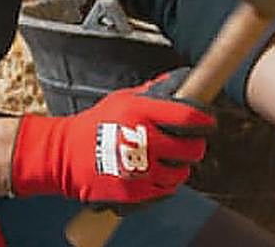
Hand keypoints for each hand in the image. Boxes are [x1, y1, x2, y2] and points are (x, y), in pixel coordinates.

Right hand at [10, 68, 214, 204]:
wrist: (65, 156)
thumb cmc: (95, 125)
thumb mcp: (122, 99)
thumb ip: (153, 93)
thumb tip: (181, 81)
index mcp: (139, 113)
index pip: (188, 117)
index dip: (205, 120)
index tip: (209, 121)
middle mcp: (141, 140)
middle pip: (192, 148)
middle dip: (194, 145)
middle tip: (188, 142)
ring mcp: (139, 169)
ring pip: (182, 172)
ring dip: (179, 166)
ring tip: (166, 158)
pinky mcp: (135, 191)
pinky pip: (166, 189)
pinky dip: (165, 182)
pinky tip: (155, 172)